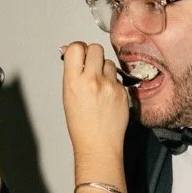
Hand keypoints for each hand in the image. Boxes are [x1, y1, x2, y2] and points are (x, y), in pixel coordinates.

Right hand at [61, 42, 129, 170]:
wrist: (99, 145)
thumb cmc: (81, 125)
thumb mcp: (68, 97)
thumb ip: (72, 73)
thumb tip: (73, 54)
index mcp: (73, 82)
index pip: (76, 47)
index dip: (78, 48)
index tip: (79, 54)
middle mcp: (92, 80)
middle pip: (96, 48)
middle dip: (93, 54)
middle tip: (91, 66)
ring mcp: (110, 85)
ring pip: (109, 62)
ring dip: (104, 68)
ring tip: (100, 84)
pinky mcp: (123, 91)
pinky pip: (118, 77)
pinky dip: (114, 83)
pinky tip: (108, 96)